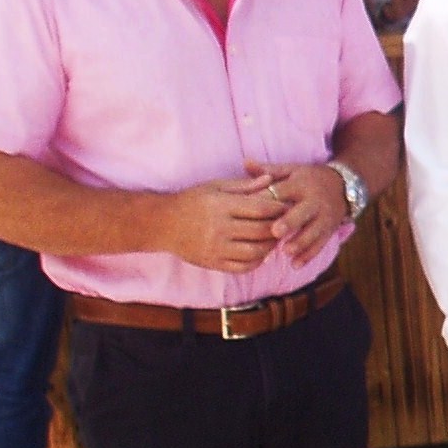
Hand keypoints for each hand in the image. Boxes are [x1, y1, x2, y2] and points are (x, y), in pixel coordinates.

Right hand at [163, 176, 284, 271]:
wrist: (161, 224)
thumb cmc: (191, 201)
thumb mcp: (215, 187)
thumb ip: (244, 186)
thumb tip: (270, 180)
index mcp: (221, 205)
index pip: (261, 208)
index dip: (279, 208)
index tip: (287, 207)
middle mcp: (219, 228)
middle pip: (262, 231)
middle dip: (279, 228)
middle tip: (286, 224)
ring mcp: (215, 248)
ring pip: (256, 252)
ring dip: (270, 246)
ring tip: (273, 238)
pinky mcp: (213, 263)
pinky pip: (243, 267)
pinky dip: (257, 261)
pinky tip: (259, 252)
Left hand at [248, 161, 349, 263]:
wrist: (343, 185)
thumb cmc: (308, 178)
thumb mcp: (291, 170)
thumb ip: (267, 171)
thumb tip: (245, 162)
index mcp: (300, 184)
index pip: (283, 192)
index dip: (269, 201)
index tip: (253, 210)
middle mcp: (314, 201)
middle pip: (302, 212)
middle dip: (290, 222)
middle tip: (275, 232)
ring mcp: (324, 217)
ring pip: (314, 231)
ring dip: (301, 242)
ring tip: (286, 252)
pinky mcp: (329, 230)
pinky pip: (320, 244)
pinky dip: (309, 255)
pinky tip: (295, 265)